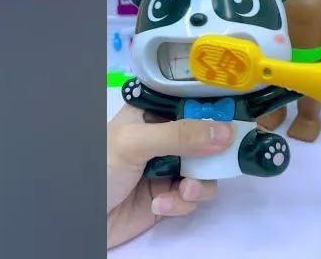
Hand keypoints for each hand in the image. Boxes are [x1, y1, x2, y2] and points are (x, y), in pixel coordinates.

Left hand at [107, 105, 234, 247]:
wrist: (81, 221)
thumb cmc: (100, 169)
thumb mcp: (134, 143)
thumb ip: (178, 135)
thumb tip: (225, 131)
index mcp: (153, 112)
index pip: (190, 100)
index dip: (215, 106)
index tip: (239, 114)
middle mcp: (166, 136)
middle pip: (208, 136)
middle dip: (215, 151)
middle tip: (223, 159)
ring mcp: (170, 166)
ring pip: (208, 169)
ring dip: (199, 183)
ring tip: (183, 191)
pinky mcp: (172, 195)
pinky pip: (195, 196)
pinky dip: (181, 203)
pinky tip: (159, 206)